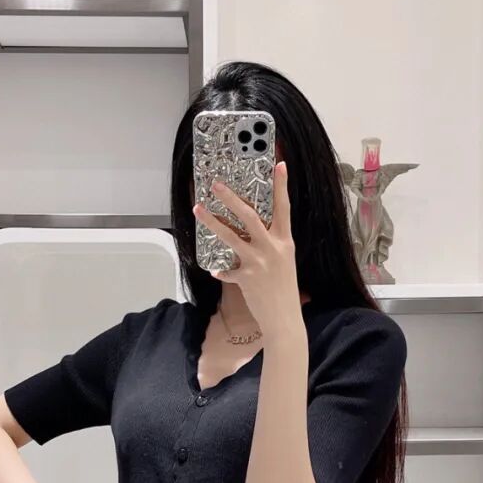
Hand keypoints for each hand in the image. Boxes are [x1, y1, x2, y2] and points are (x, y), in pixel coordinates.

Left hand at [192, 160, 300, 335]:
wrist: (284, 318)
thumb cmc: (284, 289)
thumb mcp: (284, 261)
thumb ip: (271, 245)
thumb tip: (253, 232)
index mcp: (285, 241)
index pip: (284, 207)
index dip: (281, 186)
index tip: (279, 164)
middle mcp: (272, 248)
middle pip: (250, 216)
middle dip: (231, 198)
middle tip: (216, 185)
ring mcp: (258, 262)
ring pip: (230, 236)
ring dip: (212, 221)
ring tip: (198, 209)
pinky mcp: (245, 278)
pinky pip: (227, 270)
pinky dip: (221, 270)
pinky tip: (216, 271)